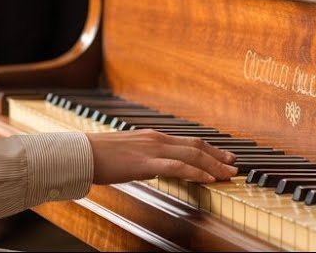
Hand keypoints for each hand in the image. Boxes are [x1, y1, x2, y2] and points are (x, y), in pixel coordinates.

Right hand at [87, 129, 237, 184]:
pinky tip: (208, 178)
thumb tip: (154, 168)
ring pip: (192, 154)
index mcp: (152, 137)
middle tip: (234, 165)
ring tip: (228, 174)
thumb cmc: (98, 156)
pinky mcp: (146, 162)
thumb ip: (143, 159)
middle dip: (217, 156)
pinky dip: (196, 171)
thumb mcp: (127, 155)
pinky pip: (178, 166)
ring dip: (213, 165)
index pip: (187, 141)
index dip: (208, 149)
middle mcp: (156, 139)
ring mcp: (152, 149)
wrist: (81, 153)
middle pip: (195, 145)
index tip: (223, 156)